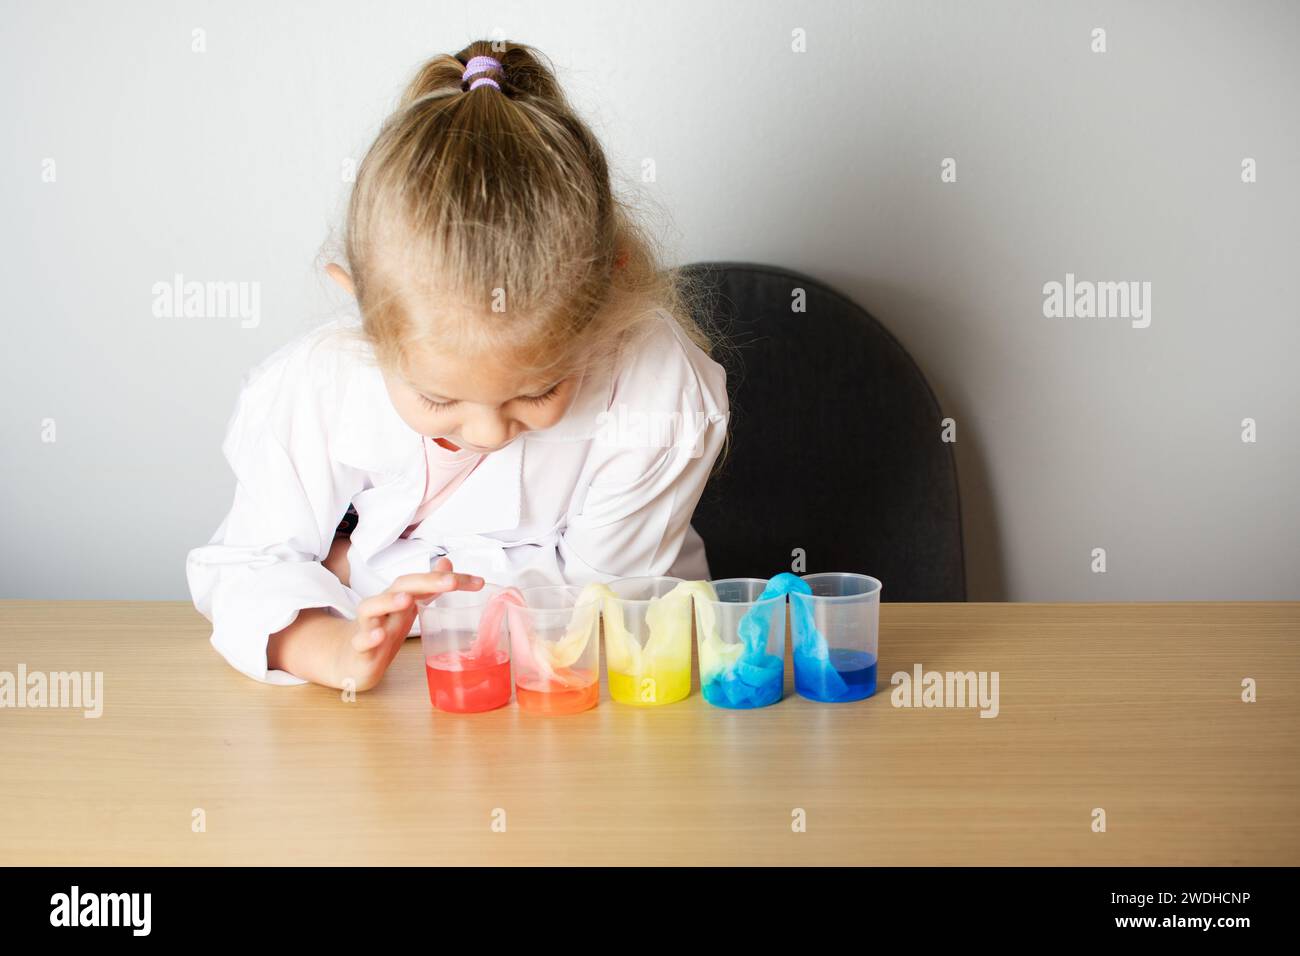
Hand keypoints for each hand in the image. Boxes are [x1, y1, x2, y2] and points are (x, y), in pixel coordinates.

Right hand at [335, 557, 483, 690]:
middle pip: (400, 586)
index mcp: (401, 597)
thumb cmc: (384, 628)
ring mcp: (369, 625)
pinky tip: (378, 636)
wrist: (350, 658)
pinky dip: (368, 637)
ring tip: (407, 600)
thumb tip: (447, 563)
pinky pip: (361, 640)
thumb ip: (428, 587)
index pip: (427, 581)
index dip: (452, 580)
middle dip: (425, 582)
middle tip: (449, 581)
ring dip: (389, 602)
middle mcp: (384, 606)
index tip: (479, 583)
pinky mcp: (359, 647)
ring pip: (372, 608)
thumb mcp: (410, 608)